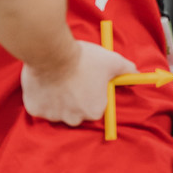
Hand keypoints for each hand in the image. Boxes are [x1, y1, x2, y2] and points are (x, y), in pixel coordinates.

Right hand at [21, 39, 135, 125]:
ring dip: (58, 100)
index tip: (88, 84)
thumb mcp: (112, 61)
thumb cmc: (85, 59)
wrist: (52, 54)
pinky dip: (41, 98)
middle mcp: (74, 119)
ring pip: (57, 111)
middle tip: (73, 82)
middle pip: (76, 113)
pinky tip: (45, 84)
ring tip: (58, 80)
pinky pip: (39, 107)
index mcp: (94, 112)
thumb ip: (127, 70)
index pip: (95, 108)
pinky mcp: (34, 110)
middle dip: (75, 101)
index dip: (92, 95)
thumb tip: (137, 74)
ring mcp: (53, 116)